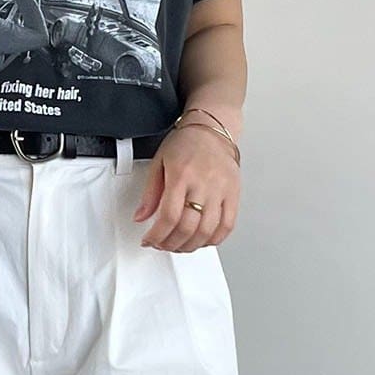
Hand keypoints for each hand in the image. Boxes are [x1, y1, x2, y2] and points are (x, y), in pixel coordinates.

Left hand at [133, 122, 239, 252]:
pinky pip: (227, 225)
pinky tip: (201, 240)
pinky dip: (213, 239)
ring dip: (190, 246)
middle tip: (163, 245)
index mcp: (181, 175)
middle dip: (171, 244)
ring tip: (179, 245)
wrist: (211, 129)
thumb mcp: (159, 163)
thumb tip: (141, 216)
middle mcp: (203, 183)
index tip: (149, 240)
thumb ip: (150, 193)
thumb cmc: (185, 143)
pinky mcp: (233, 194)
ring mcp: (220, 190)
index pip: (169, 216)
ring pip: (207, 231)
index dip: (157, 236)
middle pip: (188, 227)